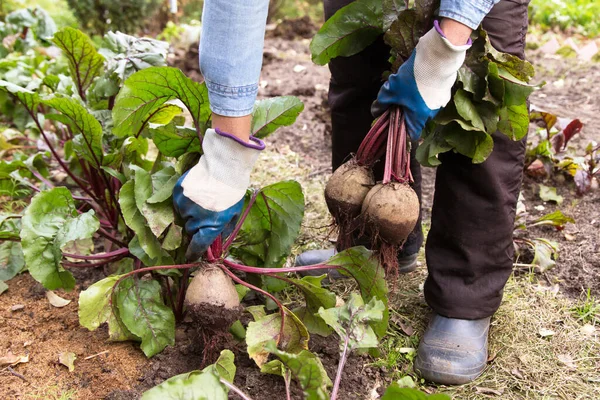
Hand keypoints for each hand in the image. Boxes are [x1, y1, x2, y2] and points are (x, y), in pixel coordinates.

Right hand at [173, 128, 263, 260]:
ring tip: (203, 200)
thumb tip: (216, 241)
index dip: (194, 253)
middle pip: (191, 230)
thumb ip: (224, 231)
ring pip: (184, 216)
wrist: (224, 166)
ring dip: (191, 213)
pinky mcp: (178, 193)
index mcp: (210, 226)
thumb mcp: (233, 214)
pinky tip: (196, 192)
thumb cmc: (233, 192)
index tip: (191, 256)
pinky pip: (179, 203)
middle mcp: (195, 218)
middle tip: (205, 216)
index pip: (197, 246)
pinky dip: (185, 202)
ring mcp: (184, 205)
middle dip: (197, 227)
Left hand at [372, 20, 470, 139]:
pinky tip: (416, 77)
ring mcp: (441, 100)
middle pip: (415, 118)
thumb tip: (375, 112)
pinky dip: (422, 89)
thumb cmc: (414, 79)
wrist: (437, 56)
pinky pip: (430, 93)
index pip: (411, 135)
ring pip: (422, 104)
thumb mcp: (392, 91)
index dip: (401, 132)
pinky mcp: (445, 88)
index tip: (393, 124)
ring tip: (404, 84)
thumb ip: (382, 103)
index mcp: (420, 118)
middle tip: (395, 98)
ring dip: (413, 98)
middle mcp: (432, 113)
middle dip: (404, 110)